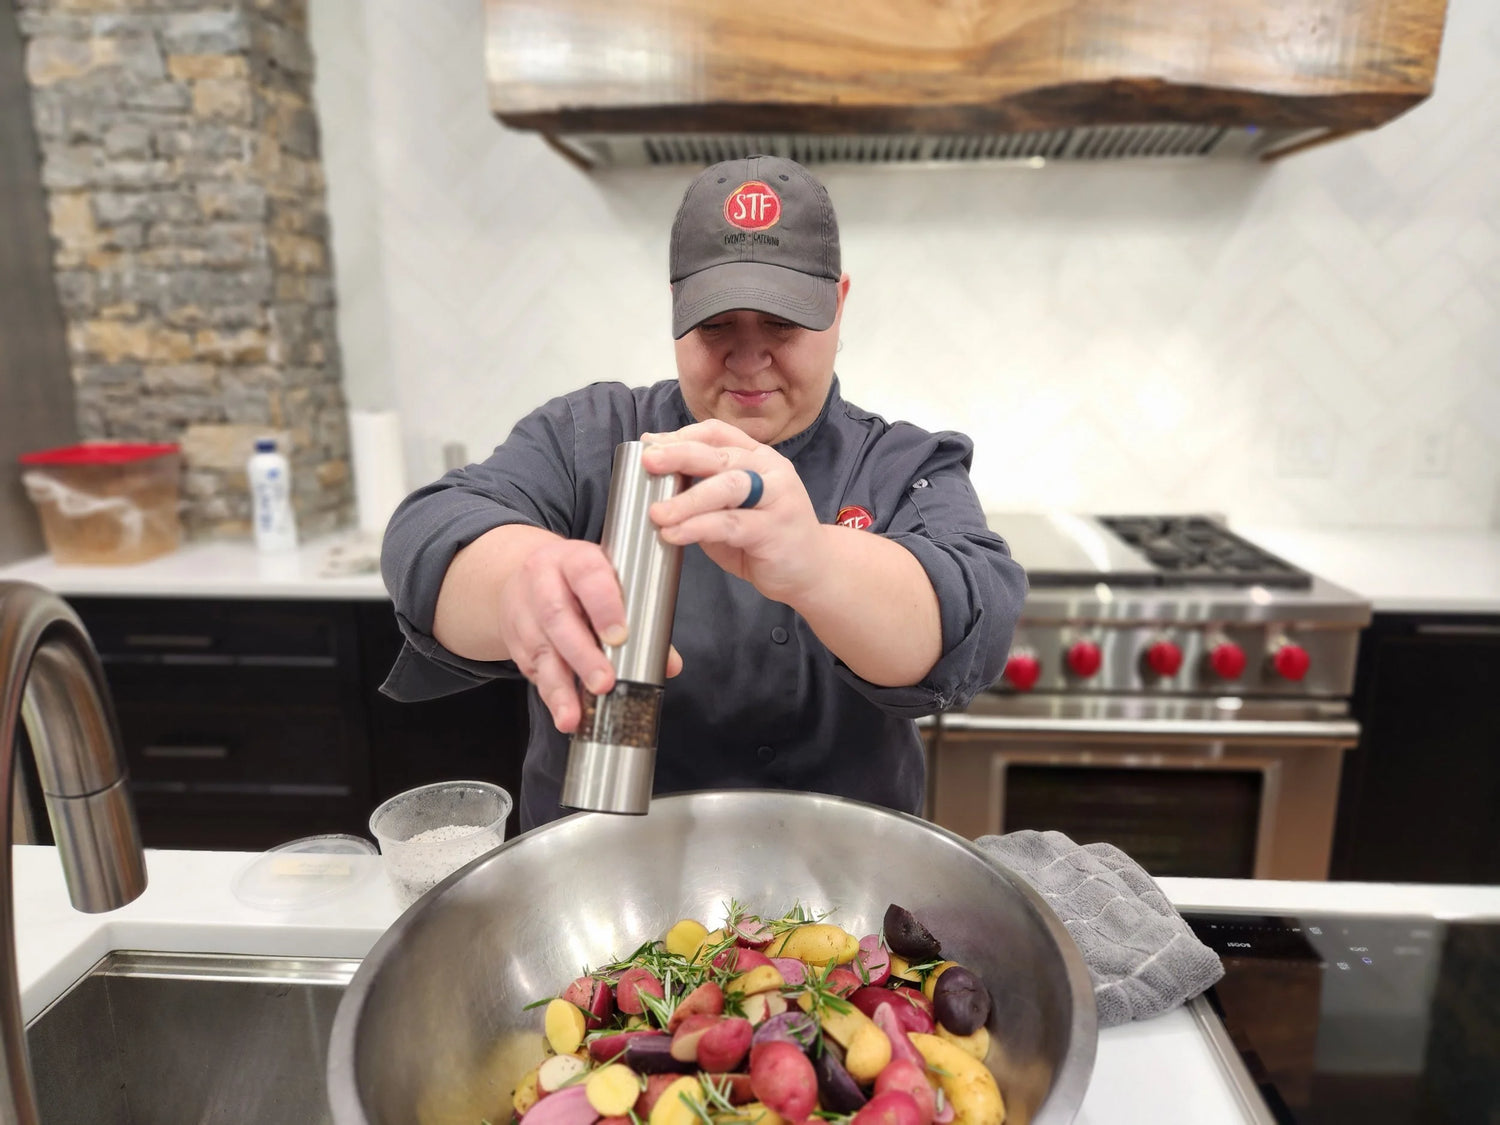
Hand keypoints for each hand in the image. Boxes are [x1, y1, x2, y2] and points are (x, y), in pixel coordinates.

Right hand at [495, 537, 682, 732]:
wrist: (527, 575)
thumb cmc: (580, 581)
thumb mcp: (607, 581)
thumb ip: (640, 617)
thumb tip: (669, 663)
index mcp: (575, 560)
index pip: (588, 575)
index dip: (604, 605)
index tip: (619, 636)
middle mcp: (544, 582)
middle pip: (558, 617)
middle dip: (582, 654)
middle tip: (604, 683)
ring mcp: (525, 612)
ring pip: (541, 649)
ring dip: (560, 686)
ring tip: (574, 715)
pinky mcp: (516, 641)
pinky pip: (532, 670)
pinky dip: (551, 694)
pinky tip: (565, 714)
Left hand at [640, 419, 822, 603]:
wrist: (812, 571)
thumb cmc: (766, 537)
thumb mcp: (731, 508)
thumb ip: (703, 493)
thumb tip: (656, 482)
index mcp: (758, 457)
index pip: (718, 433)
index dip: (682, 435)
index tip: (650, 443)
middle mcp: (770, 471)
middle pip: (720, 455)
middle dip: (680, 455)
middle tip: (648, 462)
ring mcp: (777, 498)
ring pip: (728, 487)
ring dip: (687, 499)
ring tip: (657, 512)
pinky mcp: (775, 529)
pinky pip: (731, 524)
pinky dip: (698, 528)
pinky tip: (674, 535)